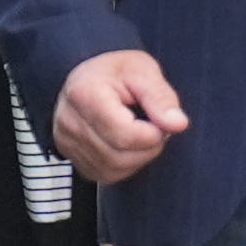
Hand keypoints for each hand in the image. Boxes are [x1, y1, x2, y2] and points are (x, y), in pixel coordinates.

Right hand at [53, 49, 190, 181]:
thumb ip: (160, 97)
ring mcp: (67, 143)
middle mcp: (69, 122)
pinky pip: (107, 174)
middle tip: (154, 125)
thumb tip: (178, 124)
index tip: (161, 118)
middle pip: (118, 156)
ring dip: (138, 156)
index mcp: (84, 94)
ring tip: (141, 131)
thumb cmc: (117, 71)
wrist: (90, 76)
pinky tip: (127, 143)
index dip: (153, 133)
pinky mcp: (73, 159)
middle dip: (148, 146)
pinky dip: (126, 164)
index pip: (124, 134)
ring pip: (114, 169)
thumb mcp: (143, 70)